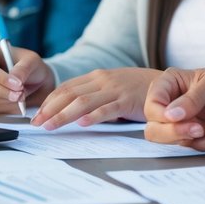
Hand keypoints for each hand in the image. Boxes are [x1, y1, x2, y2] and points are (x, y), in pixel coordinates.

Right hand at [0, 43, 53, 113]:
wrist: (29, 79)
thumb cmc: (27, 64)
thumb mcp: (31, 60)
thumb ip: (23, 68)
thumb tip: (15, 79)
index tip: (17, 84)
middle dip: (3, 92)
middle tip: (21, 94)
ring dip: (5, 101)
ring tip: (21, 96)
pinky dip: (3, 107)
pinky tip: (15, 101)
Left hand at [33, 68, 160, 128]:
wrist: (167, 86)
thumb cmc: (138, 90)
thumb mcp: (112, 89)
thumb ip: (95, 96)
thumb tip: (73, 112)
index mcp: (97, 77)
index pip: (66, 88)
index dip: (49, 101)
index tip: (37, 115)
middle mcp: (102, 80)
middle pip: (69, 94)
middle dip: (50, 109)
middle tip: (36, 124)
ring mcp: (114, 90)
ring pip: (83, 102)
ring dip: (63, 115)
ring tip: (50, 126)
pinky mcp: (127, 101)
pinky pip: (107, 109)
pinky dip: (93, 116)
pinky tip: (82, 124)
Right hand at [143, 67, 204, 151]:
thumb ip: (192, 98)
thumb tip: (170, 115)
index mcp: (171, 84)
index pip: (152, 103)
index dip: (160, 114)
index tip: (178, 117)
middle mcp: (171, 103)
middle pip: (152, 125)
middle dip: (171, 131)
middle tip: (196, 129)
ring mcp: (180, 121)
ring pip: (163, 139)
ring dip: (183, 139)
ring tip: (204, 132)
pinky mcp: (192, 136)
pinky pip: (183, 147)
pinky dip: (196, 146)